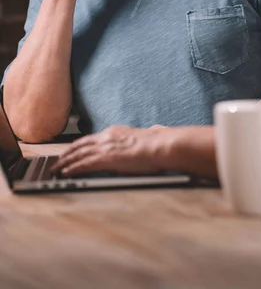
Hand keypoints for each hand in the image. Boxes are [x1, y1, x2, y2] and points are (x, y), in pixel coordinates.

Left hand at [52, 125, 168, 176]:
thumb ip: (143, 136)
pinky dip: (73, 168)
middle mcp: (106, 137)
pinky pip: (84, 164)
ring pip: (79, 154)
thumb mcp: (146, 136)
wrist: (159, 145)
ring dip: (65, 162)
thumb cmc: (157, 144)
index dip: (78, 146)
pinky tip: (66, 172)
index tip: (71, 151)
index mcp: (114, 132)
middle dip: (67, 154)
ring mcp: (105, 147)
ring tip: (56, 169)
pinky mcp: (105, 159)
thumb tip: (153, 131)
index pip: (91, 139)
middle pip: (80, 145)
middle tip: (57, 161)